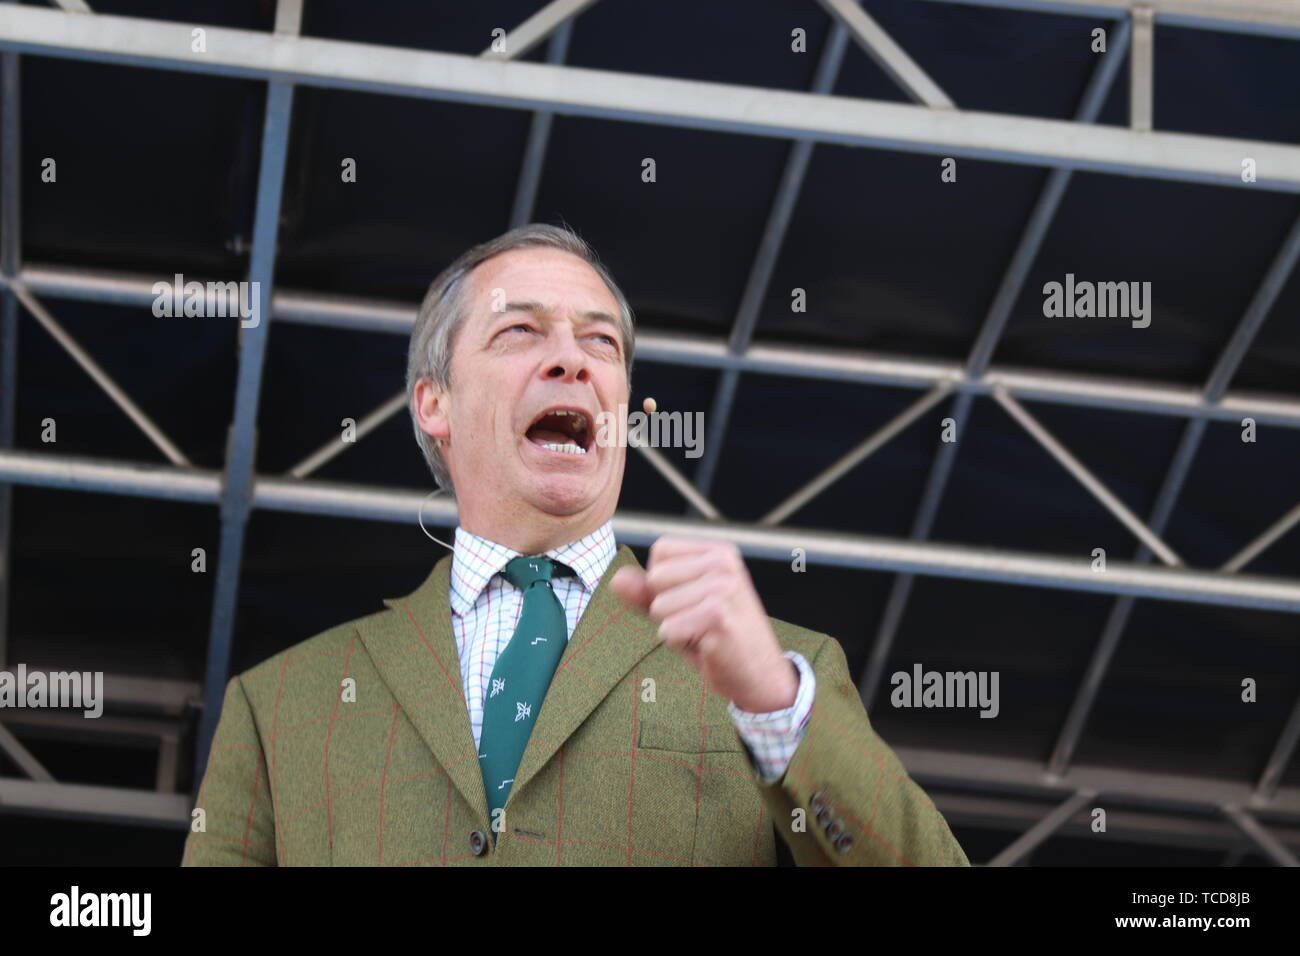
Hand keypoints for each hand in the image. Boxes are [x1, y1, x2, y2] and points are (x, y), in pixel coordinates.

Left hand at [610, 536, 797, 712]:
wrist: (761, 676)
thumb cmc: (718, 639)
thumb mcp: (679, 608)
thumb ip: (646, 592)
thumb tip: (617, 579)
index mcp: (719, 552)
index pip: (661, 551)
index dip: (663, 583)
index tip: (693, 601)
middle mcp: (725, 562)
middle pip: (656, 577)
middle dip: (666, 608)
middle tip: (699, 622)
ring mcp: (723, 587)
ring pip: (659, 606)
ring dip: (674, 628)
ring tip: (704, 634)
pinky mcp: (718, 616)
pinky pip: (667, 630)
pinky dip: (680, 644)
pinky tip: (708, 646)